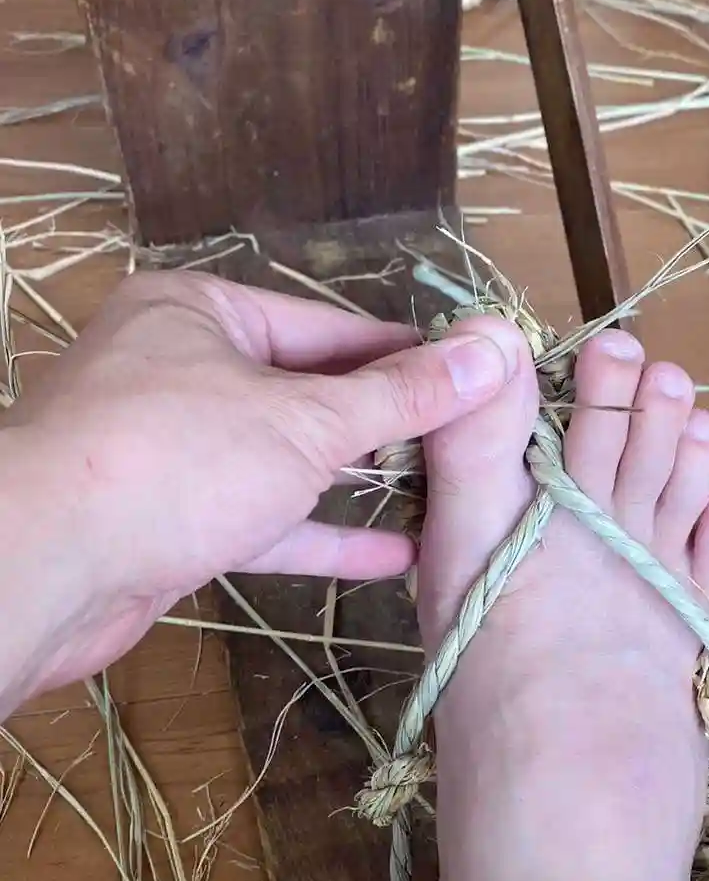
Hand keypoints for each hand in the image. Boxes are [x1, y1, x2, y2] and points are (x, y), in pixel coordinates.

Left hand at [0, 270, 521, 708]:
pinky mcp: (166, 520)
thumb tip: (491, 353)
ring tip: (439, 497)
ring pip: (281, 460)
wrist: (44, 569)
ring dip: (354, 484)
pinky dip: (317, 535)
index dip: (405, 355)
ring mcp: (168, 448)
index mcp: (198, 311)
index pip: (327, 326)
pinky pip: (257, 517)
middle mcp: (177, 368)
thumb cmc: (174, 460)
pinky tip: (390, 555)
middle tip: (468, 443)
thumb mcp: (305, 420)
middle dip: (383, 424)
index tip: (475, 378)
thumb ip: (400, 396)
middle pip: (304, 391)